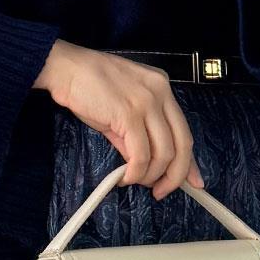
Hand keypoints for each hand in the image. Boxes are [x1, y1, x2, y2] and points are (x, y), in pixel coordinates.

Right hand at [33, 39, 204, 198]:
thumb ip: (137, 133)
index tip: (193, 181)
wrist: (66, 68)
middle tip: (161, 190)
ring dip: (150, 175)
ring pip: (164, 153)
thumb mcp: (122, 107)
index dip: (190, 161)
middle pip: (182, 144)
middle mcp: (160, 93)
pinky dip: (135, 172)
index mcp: (162, 88)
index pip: (184, 130)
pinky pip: (141, 154)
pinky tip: (125, 176)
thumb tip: (144, 163)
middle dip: (175, 175)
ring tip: (135, 180)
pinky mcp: (129, 114)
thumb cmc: (89, 85)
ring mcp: (147, 103)